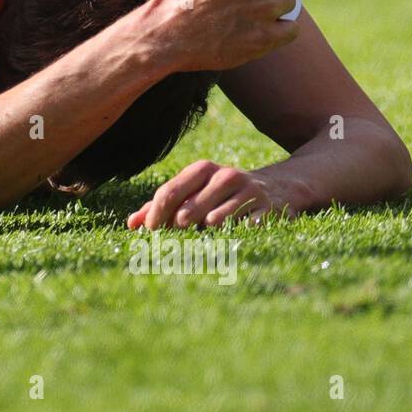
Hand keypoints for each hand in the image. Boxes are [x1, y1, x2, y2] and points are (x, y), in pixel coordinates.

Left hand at [127, 159, 301, 228]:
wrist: (279, 186)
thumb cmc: (223, 193)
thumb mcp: (195, 191)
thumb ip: (161, 205)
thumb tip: (131, 225)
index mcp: (202, 170)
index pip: (169, 192)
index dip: (155, 216)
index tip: (149, 233)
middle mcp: (225, 176)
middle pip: (189, 208)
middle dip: (176, 228)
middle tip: (171, 242)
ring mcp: (249, 192)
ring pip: (216, 220)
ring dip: (203, 235)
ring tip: (199, 240)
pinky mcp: (269, 210)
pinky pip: (244, 229)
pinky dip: (233, 238)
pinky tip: (228, 242)